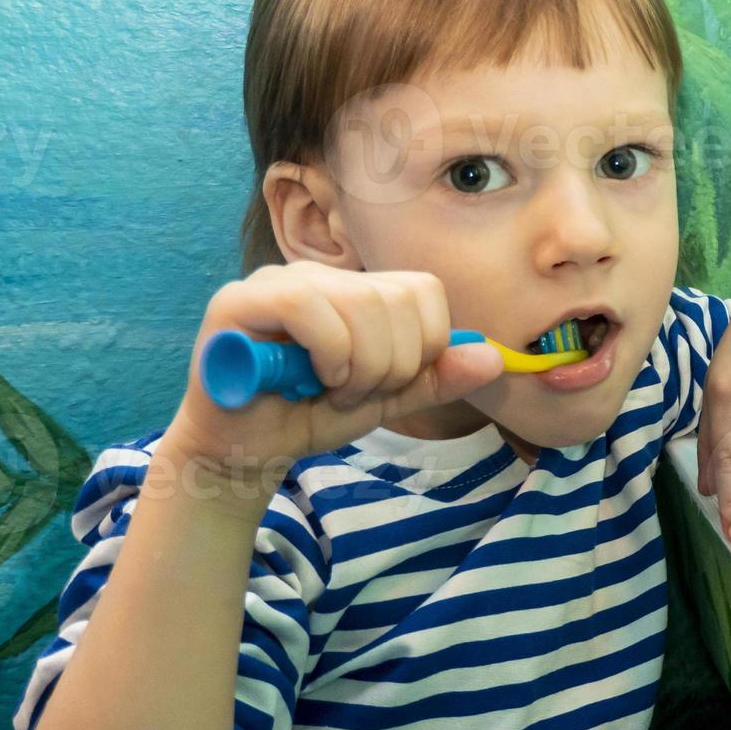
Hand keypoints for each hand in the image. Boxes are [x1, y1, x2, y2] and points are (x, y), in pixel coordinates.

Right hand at [157, 262, 504, 499]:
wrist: (243, 455)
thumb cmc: (306, 418)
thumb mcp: (383, 400)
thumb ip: (432, 378)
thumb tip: (492, 357)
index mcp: (355, 290)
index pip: (423, 291)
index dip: (423, 346)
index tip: (389, 384)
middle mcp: (317, 274)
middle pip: (397, 299)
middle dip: (390, 366)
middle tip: (353, 393)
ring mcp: (276, 281)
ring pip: (359, 303)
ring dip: (357, 369)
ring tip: (327, 389)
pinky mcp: (238, 301)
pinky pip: (307, 306)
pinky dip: (325, 354)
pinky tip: (304, 381)